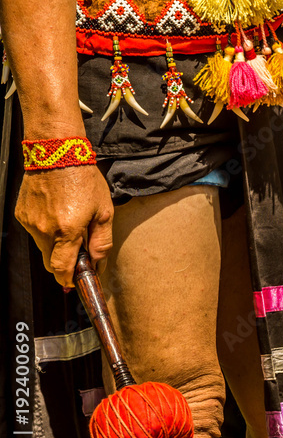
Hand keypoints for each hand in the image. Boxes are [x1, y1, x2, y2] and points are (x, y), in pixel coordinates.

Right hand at [14, 165, 113, 286]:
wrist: (57, 153)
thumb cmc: (84, 179)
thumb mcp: (104, 211)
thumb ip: (101, 241)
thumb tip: (98, 262)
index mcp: (67, 232)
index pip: (62, 269)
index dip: (68, 279)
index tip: (74, 283)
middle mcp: (44, 230)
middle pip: (50, 262)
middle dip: (64, 263)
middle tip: (78, 255)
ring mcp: (30, 222)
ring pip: (42, 247)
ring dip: (56, 245)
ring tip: (70, 223)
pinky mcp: (22, 214)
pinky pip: (35, 232)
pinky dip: (47, 230)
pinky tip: (57, 214)